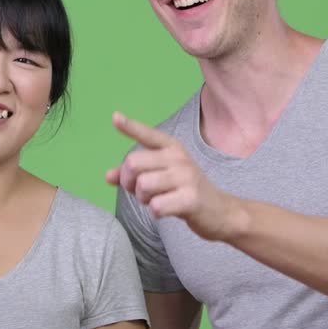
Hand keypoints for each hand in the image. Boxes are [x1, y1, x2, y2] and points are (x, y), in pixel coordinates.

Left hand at [105, 111, 236, 240]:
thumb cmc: (185, 191)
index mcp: (172, 148)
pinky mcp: (191, 198)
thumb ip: (134, 175)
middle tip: (141, 192)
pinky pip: (156, 206)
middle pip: (133, 163)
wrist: (220, 212)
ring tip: (157, 200)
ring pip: (143, 185)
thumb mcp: (161, 177)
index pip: (148, 135)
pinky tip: (167, 210)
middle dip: (128, 182)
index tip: (115, 117)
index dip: (130, 127)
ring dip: (143, 199)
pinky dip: (156, 212)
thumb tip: (108, 176)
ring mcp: (186, 177)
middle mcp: (179, 158)